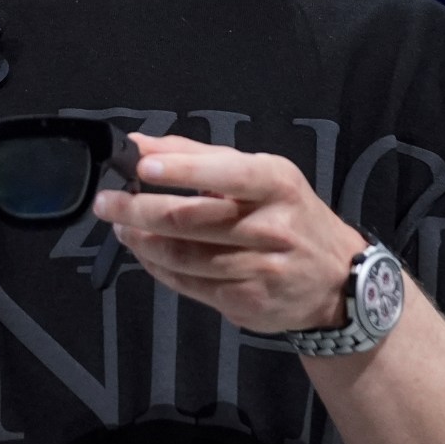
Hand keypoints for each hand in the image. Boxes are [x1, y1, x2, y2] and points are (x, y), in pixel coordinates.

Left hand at [92, 133, 370, 335]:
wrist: (336, 278)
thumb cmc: (289, 214)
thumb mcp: (260, 173)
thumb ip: (197, 156)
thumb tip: (139, 142)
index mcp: (276, 183)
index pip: (226, 173)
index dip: (182, 170)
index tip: (142, 165)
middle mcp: (272, 226)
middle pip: (192, 219)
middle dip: (140, 209)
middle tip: (108, 202)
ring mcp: (260, 268)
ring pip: (185, 256)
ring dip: (143, 241)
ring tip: (121, 227)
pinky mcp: (247, 301)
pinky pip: (190, 284)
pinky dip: (159, 268)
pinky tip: (145, 254)